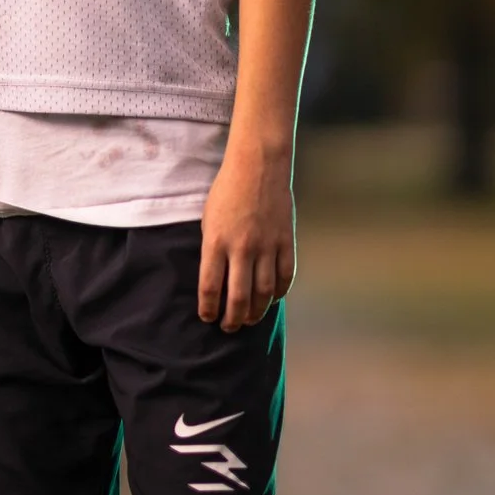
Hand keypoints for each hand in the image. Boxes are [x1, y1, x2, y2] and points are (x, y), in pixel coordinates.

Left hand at [197, 145, 295, 331]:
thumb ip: (212, 249)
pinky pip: (285, 276)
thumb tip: (215, 279)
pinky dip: (279, 293)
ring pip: (263, 292)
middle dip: (232, 318)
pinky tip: (272, 300)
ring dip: (256, 311)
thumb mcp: (208, 219)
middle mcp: (242, 248)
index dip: (208, 308)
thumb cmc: (227, 191)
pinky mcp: (287, 242)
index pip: (210, 286)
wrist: (258, 167)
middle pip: (238, 296)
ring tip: (249, 320)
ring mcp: (267, 246)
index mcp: (216, 242)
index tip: (207, 318)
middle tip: (229, 328)